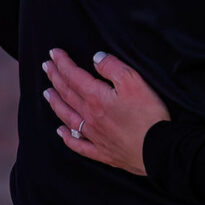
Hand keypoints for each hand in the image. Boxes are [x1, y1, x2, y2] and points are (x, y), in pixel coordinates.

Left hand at [43, 47, 169, 175]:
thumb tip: (95, 58)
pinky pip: (79, 144)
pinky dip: (67, 137)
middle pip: (67, 94)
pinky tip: (61, 132)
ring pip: (68, 117)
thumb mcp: (134, 82)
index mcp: (97, 98)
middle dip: (55, 78)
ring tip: (47, 93)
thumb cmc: (148, 115)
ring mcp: (95, 136)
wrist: (158, 150)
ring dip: (56, 103)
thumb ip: (112, 67)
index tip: (53, 53)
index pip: (73, 76)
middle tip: (46, 67)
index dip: (62, 63)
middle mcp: (90, 116)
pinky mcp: (103, 152)